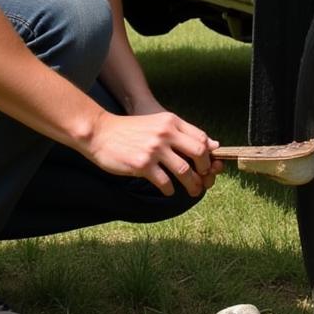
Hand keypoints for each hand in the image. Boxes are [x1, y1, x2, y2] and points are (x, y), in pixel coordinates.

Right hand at [86, 109, 221, 196]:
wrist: (100, 133)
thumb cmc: (130, 130)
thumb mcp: (157, 124)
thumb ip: (181, 133)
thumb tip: (213, 146)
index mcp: (171, 122)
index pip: (201, 138)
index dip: (209, 154)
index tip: (207, 165)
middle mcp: (165, 133)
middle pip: (199, 153)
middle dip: (205, 169)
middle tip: (203, 179)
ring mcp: (154, 149)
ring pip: (184, 171)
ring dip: (192, 185)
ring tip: (193, 191)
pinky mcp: (142, 164)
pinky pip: (165, 182)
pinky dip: (170, 190)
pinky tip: (168, 191)